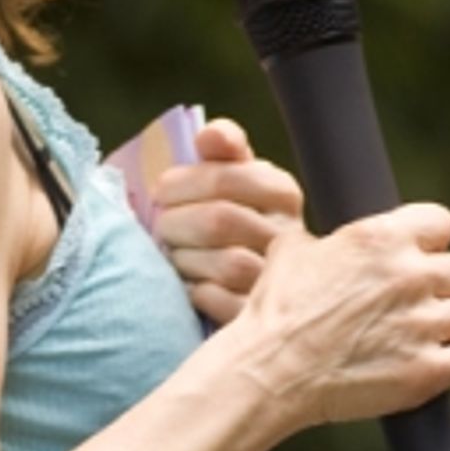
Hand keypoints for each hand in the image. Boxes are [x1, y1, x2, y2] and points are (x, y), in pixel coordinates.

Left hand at [151, 116, 304, 327]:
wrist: (258, 279)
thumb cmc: (232, 216)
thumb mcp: (232, 176)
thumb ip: (222, 147)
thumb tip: (209, 135)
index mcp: (282, 192)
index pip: (225, 177)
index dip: (182, 183)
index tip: (160, 192)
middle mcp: (289, 233)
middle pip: (221, 220)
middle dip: (178, 223)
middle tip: (161, 227)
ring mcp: (282, 278)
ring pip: (228, 263)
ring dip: (187, 258)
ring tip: (176, 255)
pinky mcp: (265, 315)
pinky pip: (225, 303)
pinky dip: (200, 293)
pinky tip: (192, 284)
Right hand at [235, 202, 449, 434]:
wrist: (268, 370)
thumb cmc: (273, 311)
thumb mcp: (290, 251)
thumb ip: (324, 238)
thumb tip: (326, 238)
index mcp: (380, 238)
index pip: (441, 223)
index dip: (430, 242)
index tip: (417, 258)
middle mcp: (409, 275)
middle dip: (438, 288)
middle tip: (410, 306)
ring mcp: (422, 324)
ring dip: (448, 326)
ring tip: (418, 338)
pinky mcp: (427, 370)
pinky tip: (435, 363)